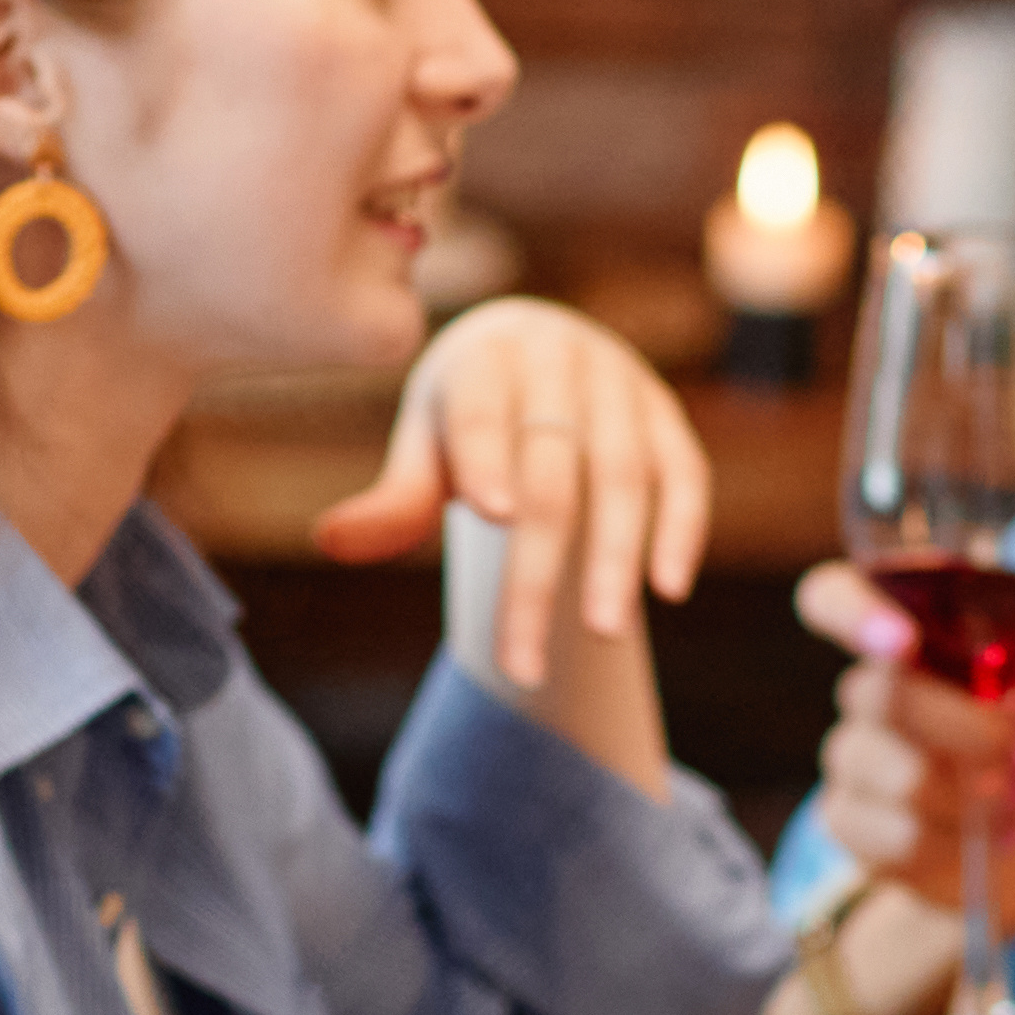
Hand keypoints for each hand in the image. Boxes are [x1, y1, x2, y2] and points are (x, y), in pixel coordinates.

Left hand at [322, 297, 710, 693]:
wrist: (534, 352)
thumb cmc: (466, 415)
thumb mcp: (426, 446)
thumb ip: (394, 499)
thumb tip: (330, 540)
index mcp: (485, 359)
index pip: (485, 416)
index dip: (489, 460)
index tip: (493, 516)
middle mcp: (557, 361)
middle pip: (553, 473)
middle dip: (541, 569)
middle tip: (528, 661)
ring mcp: (621, 384)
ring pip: (625, 476)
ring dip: (617, 558)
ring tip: (603, 635)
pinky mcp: (666, 414)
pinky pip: (684, 473)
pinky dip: (680, 529)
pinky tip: (668, 589)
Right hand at [792, 547, 1014, 930]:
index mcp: (921, 638)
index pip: (834, 597)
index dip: (848, 610)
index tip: (900, 638)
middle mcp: (876, 691)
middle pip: (878, 693)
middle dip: (968, 730)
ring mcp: (857, 759)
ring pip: (888, 770)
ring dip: (966, 796)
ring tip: (1010, 802)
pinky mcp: (852, 824)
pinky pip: (886, 834)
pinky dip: (946, 845)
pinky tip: (974, 843)